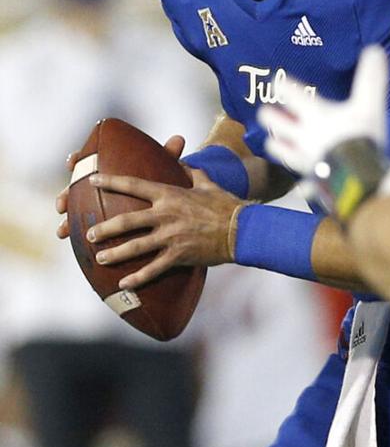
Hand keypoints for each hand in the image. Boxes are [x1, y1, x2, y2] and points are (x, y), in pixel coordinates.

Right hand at [56, 135, 188, 240]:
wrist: (164, 202)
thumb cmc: (160, 180)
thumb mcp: (162, 168)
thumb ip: (167, 155)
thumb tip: (178, 139)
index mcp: (108, 168)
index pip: (89, 161)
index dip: (78, 160)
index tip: (72, 162)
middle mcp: (96, 185)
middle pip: (75, 189)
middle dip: (65, 196)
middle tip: (61, 205)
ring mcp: (96, 203)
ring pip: (76, 211)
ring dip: (66, 221)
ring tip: (62, 231)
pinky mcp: (100, 220)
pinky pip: (86, 228)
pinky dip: (77, 234)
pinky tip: (71, 243)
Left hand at [82, 163, 243, 290]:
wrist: (243, 230)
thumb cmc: (227, 205)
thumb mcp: (208, 184)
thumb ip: (191, 173)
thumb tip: (182, 162)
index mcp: (170, 195)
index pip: (134, 186)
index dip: (112, 182)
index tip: (93, 182)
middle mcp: (166, 215)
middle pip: (127, 221)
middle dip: (105, 228)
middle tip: (89, 234)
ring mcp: (172, 237)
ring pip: (136, 246)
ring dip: (116, 253)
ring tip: (101, 258)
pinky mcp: (180, 255)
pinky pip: (155, 268)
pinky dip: (138, 277)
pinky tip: (124, 283)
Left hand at [259, 45, 388, 183]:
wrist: (358, 181)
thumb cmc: (361, 139)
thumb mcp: (370, 106)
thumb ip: (372, 79)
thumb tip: (375, 49)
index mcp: (314, 114)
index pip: (289, 93)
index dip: (282, 85)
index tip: (277, 82)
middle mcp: (303, 135)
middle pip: (272, 121)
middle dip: (269, 115)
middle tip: (270, 112)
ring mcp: (303, 159)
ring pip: (277, 149)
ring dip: (277, 143)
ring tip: (279, 141)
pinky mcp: (310, 179)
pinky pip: (300, 179)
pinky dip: (300, 177)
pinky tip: (303, 179)